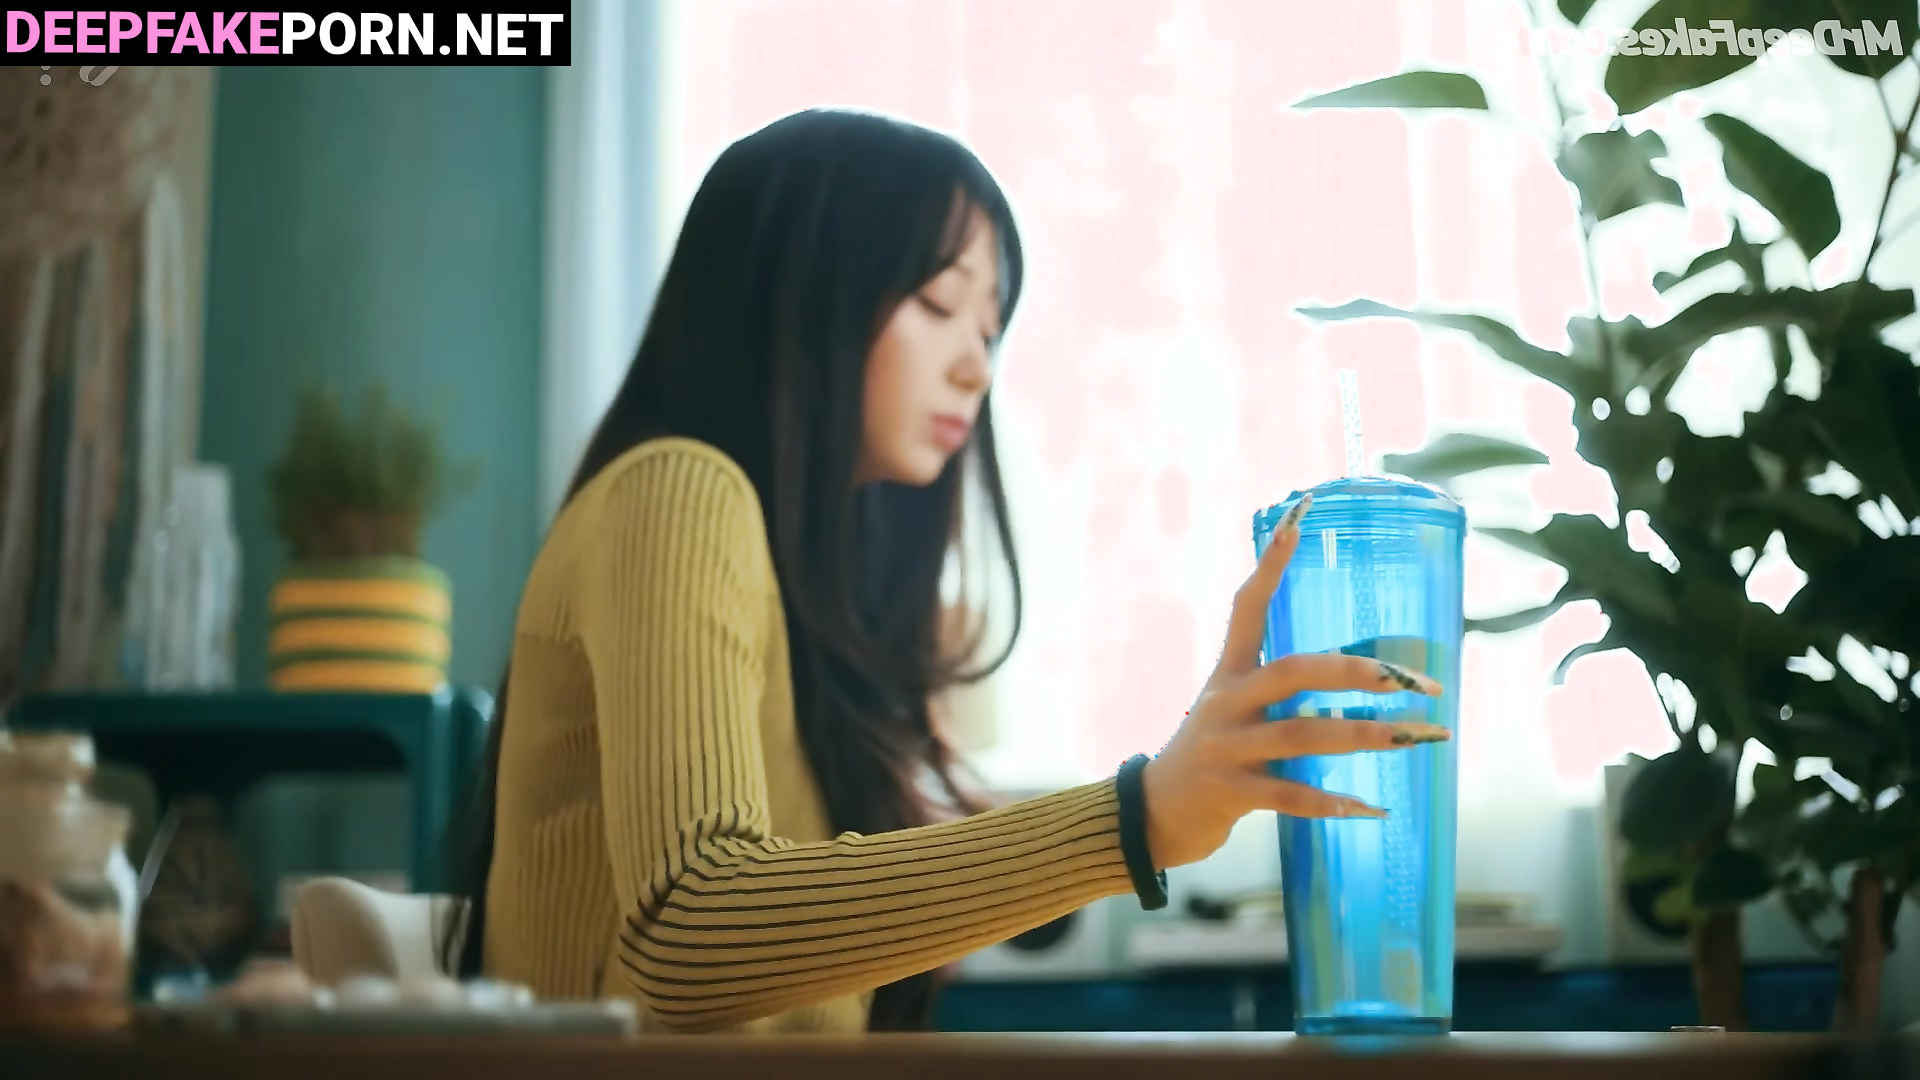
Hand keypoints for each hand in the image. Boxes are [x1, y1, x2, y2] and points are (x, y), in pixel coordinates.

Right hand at [1140, 495, 1448, 870]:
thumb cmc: (1210, 758)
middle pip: (1292, 671)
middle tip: (1412, 679)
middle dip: (1356, 672)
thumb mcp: (1231, 710)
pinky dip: (1333, 803)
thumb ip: (1278, 692)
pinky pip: (1289, 795)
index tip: (1300, 516)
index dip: (1271, 563)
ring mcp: (1226, 749)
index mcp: (1227, 674)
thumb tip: (1359, 675)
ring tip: (1418, 738)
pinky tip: (1373, 810)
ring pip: (1303, 734)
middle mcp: (1225, 703)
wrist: (1152, 815)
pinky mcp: (1229, 794)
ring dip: (1367, 736)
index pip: (1248, 606)